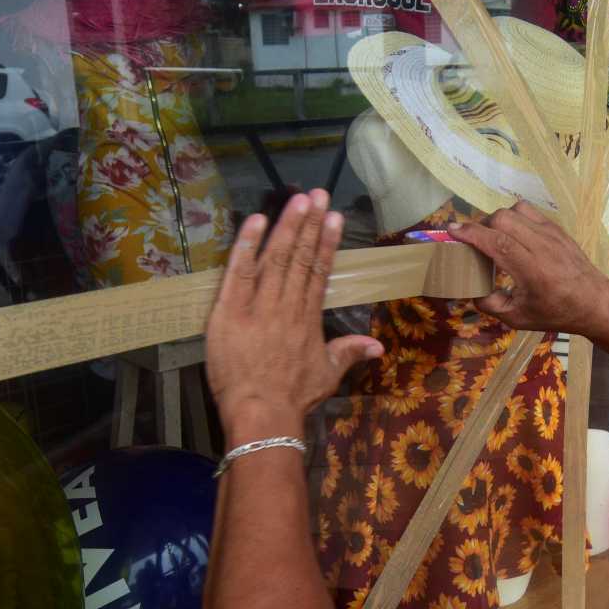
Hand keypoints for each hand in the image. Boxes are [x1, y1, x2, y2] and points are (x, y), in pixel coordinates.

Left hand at [204, 190, 383, 441]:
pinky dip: (246, 246)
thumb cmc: (293, 397)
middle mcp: (286, 305)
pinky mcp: (230, 311)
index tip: (333, 217)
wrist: (262, 414)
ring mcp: (258, 306)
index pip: (319, 272)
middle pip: (299, 258)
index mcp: (308, 318)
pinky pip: (239, 273)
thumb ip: (349, 353)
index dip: (326, 243)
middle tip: (317, 193)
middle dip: (309, 224)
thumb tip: (378, 346)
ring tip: (297, 200)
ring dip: (286, 227)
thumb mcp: (326, 375)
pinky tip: (255, 221)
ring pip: (275, 259)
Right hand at [451, 201, 608, 348]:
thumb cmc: (554, 312)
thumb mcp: (517, 318)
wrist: (593, 301)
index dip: (472, 233)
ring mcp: (551, 233)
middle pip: (503, 219)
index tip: (452, 230)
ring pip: (515, 210)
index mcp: (532, 270)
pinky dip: (514, 217)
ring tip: (495, 236)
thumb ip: (490, 304)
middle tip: (476, 241)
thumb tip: (470, 289)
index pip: (497, 242)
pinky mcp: (557, 228)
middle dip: (482, 225)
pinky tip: (512, 232)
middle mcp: (541, 246)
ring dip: (498, 219)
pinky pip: (529, 211)